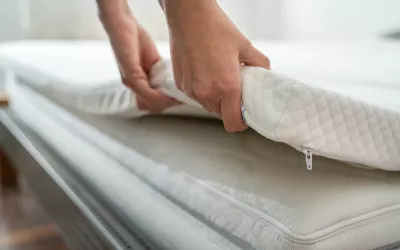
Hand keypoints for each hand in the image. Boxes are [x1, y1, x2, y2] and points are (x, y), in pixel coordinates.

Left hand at [99, 2, 178, 112]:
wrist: (120, 23)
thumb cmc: (133, 38)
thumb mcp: (152, 59)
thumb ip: (159, 72)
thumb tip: (170, 81)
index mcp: (137, 82)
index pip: (151, 103)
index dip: (165, 103)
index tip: (179, 99)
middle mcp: (132, 84)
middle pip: (151, 106)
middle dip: (167, 104)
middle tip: (180, 99)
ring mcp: (130, 81)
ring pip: (148, 102)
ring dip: (164, 102)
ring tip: (177, 97)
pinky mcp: (130, 74)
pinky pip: (145, 91)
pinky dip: (158, 95)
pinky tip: (168, 93)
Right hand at [165, 1, 269, 131]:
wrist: (188, 16)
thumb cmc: (214, 28)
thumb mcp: (245, 46)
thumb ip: (259, 65)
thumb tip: (264, 75)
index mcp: (226, 86)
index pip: (233, 123)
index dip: (241, 122)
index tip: (244, 114)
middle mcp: (206, 92)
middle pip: (221, 115)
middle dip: (229, 106)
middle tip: (234, 88)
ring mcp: (191, 90)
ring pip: (207, 106)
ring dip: (215, 98)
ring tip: (218, 76)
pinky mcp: (180, 84)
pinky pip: (195, 95)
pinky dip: (201, 89)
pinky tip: (205, 71)